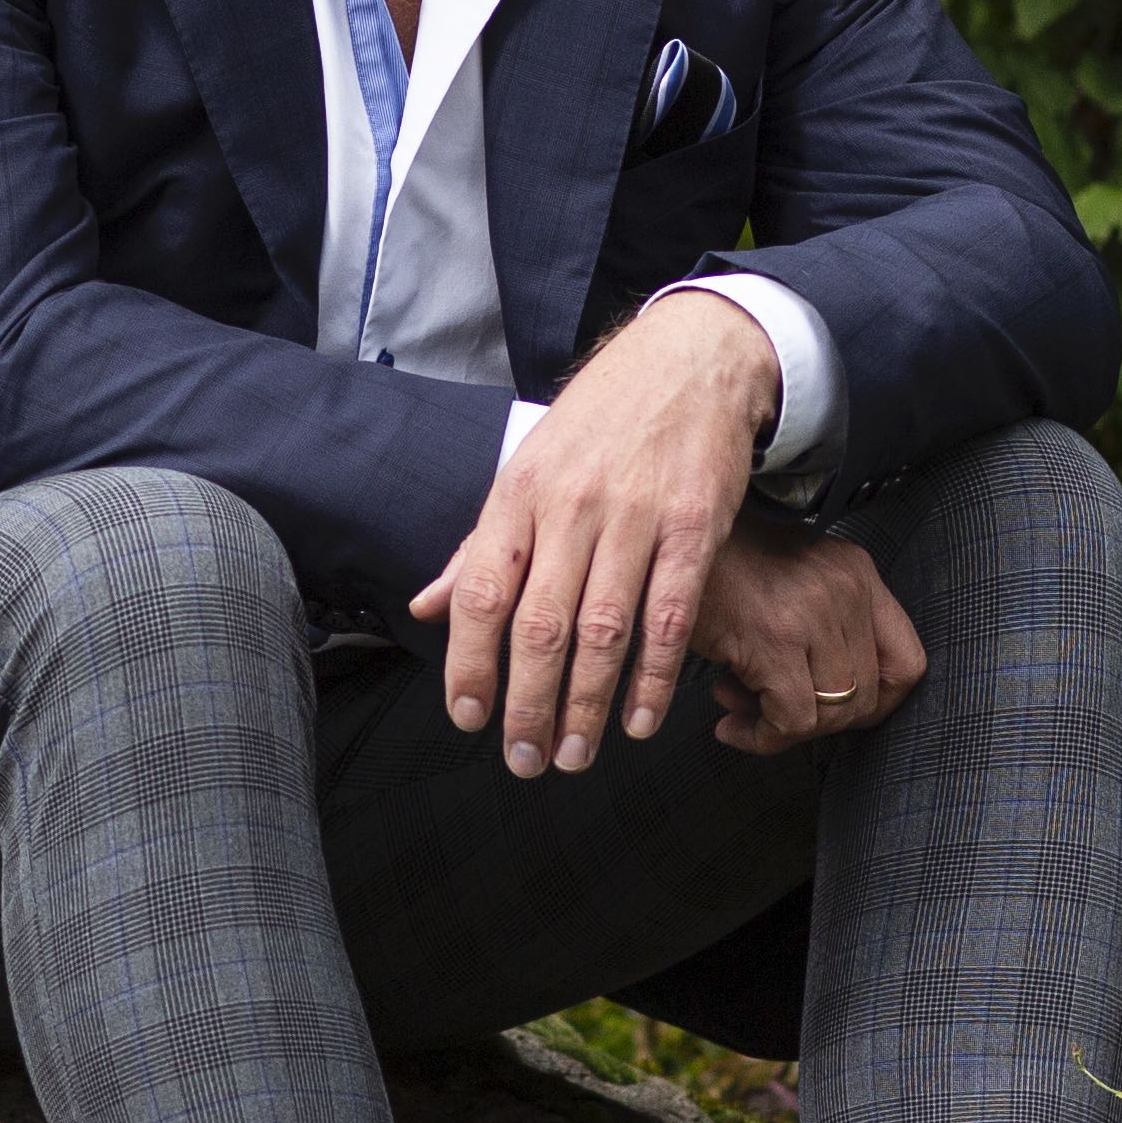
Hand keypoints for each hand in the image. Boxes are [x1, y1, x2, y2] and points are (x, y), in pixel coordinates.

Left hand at [410, 293, 776, 771]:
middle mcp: (571, 507)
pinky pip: (671, 617)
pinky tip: (642, 719)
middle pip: (540, 625)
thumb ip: (479, 548)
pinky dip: (655, 677)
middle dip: (527, 705)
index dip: (468, 662)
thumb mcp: (526, 470)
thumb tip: (425, 609)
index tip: (468, 717)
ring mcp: (635, 517)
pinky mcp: (695, 527)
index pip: (479, 592)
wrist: (688, 362)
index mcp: (518, 495)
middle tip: (525, 760)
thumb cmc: (598, 423)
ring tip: (574, 756)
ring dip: (587, 705)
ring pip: (605, 630)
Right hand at [688, 520, 923, 754]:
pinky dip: (762, 737)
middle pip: (867, 697)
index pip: (909, 662)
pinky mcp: (775, 638)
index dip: (878, 704)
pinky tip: (731, 724)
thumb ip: (825, 627)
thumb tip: (830, 704)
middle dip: (818, 722)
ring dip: (784, 729)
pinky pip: (792, 720)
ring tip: (741, 710)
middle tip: (772, 712)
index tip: (838, 713)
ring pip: (831, 715)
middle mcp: (846, 588)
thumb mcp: (791, 578)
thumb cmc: (719, 564)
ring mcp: (814, 612)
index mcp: (857, 572)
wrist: (663, 542)